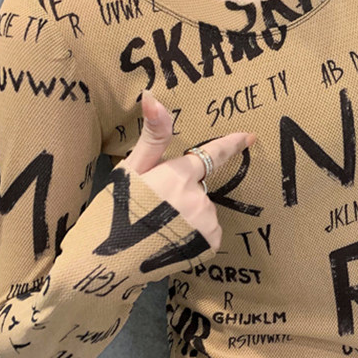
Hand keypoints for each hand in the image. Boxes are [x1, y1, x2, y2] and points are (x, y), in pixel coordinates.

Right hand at [122, 88, 256, 252]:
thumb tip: (153, 95)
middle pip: (196, 188)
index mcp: (179, 175)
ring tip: (157, 229)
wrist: (108, 262)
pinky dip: (192, 236)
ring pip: (201, 211)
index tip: (249, 137)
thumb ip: (151, 136)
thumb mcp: (129, 170)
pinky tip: (170, 241)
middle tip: (152, 209)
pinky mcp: (208, 246)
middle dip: (180, 194)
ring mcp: (205, 223)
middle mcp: (198, 197)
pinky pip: (205, 233)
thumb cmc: (114, 212)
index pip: (212, 154)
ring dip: (186, 217)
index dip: (230, 144)